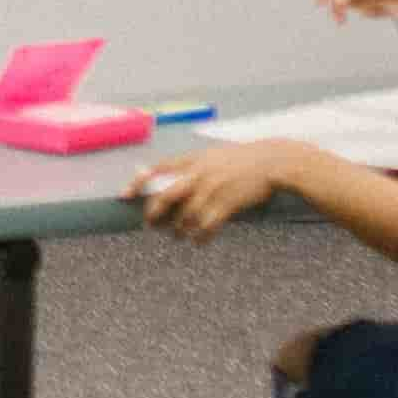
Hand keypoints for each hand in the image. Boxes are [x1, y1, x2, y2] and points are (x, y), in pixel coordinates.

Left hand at [140, 144, 297, 240]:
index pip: (157, 169)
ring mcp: (212, 189)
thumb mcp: (213, 155)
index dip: (137, 182)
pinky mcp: (227, 204)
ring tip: (179, 236)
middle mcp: (199, 174)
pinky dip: (200, 237)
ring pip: (185, 217)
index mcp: (193, 160)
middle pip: (165, 197)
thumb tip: (168, 177)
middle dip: (154, 214)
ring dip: (179, 230)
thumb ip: (191, 166)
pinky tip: (199, 241)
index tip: (124, 195)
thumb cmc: (242, 159)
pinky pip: (206, 226)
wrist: (273, 161)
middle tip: (151, 225)